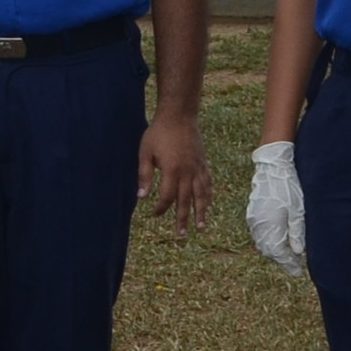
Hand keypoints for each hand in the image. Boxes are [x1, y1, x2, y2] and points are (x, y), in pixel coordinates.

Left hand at [137, 111, 209, 233]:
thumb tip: (141, 197)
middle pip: (186, 200)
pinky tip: (208, 204)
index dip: (161, 208)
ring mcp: (198, 167)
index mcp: (172, 170)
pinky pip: (208, 183)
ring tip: (201, 227)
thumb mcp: (145, 152)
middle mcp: (188, 172)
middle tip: (181, 235)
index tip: (155, 214)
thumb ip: (144, 175)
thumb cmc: (158, 132)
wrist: (179, 115)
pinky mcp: (203, 162)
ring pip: (201, 194)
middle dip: (183, 219)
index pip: (168, 197)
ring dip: (201, 212)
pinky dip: (208, 195)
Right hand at [244, 140, 304, 273]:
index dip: (289, 264)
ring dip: (274, 251)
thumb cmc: (288, 187)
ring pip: (262, 243)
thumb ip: (297, 233)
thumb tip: (297, 252)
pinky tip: (277, 239)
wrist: (272, 167)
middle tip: (295, 265)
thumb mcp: (298, 211)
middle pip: (269, 251)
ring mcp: (254, 219)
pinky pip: (259, 234)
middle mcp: (259, 226)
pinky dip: (268, 240)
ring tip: (288, 255)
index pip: (279, 253)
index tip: (298, 272)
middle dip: (282, 259)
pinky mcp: (253, 213)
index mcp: (270, 227)